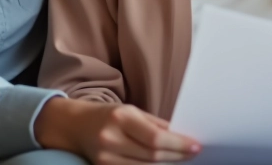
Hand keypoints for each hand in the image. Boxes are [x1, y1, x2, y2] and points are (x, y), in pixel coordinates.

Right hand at [34, 97, 200, 162]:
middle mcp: (111, 138)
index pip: (155, 137)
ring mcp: (105, 157)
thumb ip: (155, 124)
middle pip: (152, 155)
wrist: (76, 125)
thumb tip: (181, 135)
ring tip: (181, 159)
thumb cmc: (108, 115)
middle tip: (193, 153)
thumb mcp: (132, 111)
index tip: (195, 146)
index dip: (178, 144)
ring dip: (167, 164)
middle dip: (177, 155)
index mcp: (120, 117)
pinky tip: (163, 164)